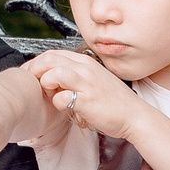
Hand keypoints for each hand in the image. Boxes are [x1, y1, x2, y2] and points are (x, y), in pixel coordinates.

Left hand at [25, 50, 143, 140]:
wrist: (135, 116)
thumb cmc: (116, 101)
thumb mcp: (96, 79)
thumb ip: (78, 73)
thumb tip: (57, 75)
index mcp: (87, 62)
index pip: (53, 53)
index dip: (38, 63)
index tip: (34, 75)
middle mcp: (86, 69)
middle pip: (49, 59)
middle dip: (35, 70)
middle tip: (34, 83)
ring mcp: (87, 84)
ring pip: (53, 73)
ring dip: (46, 84)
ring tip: (50, 94)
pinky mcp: (87, 101)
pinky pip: (61, 98)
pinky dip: (57, 103)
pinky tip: (63, 107)